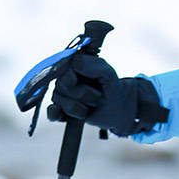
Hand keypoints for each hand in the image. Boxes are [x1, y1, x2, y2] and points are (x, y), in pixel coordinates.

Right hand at [16, 40, 164, 146]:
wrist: (124, 111)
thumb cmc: (118, 89)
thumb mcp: (108, 74)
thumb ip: (93, 65)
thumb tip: (75, 62)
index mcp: (77, 64)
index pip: (62, 65)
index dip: (70, 75)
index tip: (82, 81)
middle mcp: (69, 76)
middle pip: (60, 84)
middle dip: (77, 94)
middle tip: (94, 99)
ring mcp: (66, 93)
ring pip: (59, 99)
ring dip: (75, 107)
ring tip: (90, 109)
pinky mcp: (66, 110)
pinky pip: (54, 113)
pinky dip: (58, 115)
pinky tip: (62, 117)